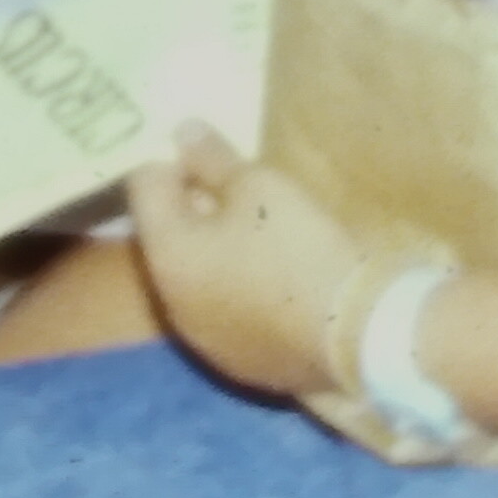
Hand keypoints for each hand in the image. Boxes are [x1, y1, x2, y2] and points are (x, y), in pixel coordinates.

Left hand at [122, 123, 369, 402]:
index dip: (173, 163)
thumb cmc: (299, 247)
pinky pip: (220, 314)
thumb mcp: (259, 186)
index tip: (211, 159)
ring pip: (191, 279)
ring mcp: (203, 340)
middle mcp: (171, 303)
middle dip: (191, 208)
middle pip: (165, 237)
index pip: (143, 188)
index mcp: (167, 254)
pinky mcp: (236, 364)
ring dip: (211, 253)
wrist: (354, 333)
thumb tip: (181, 132)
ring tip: (258, 235)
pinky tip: (272, 283)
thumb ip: (213, 158)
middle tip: (238, 191)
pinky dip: (233, 292)